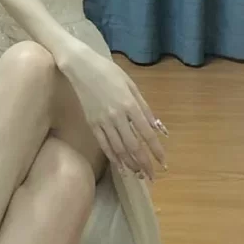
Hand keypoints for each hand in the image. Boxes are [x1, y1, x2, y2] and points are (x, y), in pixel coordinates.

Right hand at [56, 40, 167, 180]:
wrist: (80, 67)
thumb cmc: (109, 72)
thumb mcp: (132, 86)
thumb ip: (145, 108)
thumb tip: (158, 128)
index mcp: (130, 105)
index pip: (147, 134)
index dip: (156, 150)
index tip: (163, 163)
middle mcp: (117, 116)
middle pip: (133, 146)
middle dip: (144, 163)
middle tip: (152, 177)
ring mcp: (102, 121)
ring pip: (118, 148)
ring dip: (130, 164)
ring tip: (138, 175)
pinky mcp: (92, 123)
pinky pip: (104, 144)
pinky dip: (113, 157)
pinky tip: (120, 166)